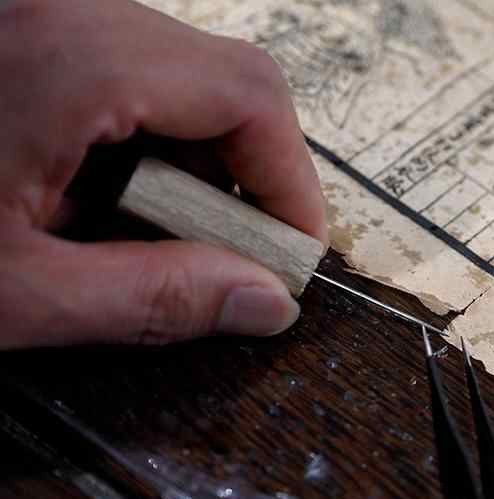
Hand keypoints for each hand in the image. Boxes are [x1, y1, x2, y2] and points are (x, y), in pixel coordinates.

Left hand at [0, 0, 325, 348]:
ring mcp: (43, 16)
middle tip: (227, 260)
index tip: (291, 254)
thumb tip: (261, 302)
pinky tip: (93, 201)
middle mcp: (61, 12)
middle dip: (244, 181)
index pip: (249, 96)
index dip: (293, 184)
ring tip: (142, 238)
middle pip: (222, 82)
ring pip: (177, 80)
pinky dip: (137, 144)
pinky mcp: (27, 34)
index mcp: (68, 58)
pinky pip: (122, 74)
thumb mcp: (15, 291)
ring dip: (189, 167)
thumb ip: (152, 298)